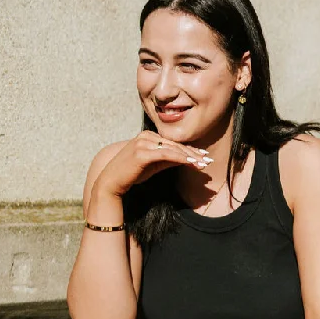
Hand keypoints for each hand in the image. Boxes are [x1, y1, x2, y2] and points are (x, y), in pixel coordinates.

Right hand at [95, 130, 211, 196]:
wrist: (111, 182)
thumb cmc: (131, 175)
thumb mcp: (153, 166)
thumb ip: (168, 160)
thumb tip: (186, 159)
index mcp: (148, 136)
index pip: (173, 143)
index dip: (190, 150)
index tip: (204, 156)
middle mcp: (146, 136)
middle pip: (175, 144)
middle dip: (194, 153)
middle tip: (209, 160)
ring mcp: (144, 142)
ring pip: (173, 148)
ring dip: (190, 156)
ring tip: (203, 163)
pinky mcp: (143, 152)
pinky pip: (167, 154)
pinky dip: (181, 158)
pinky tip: (191, 163)